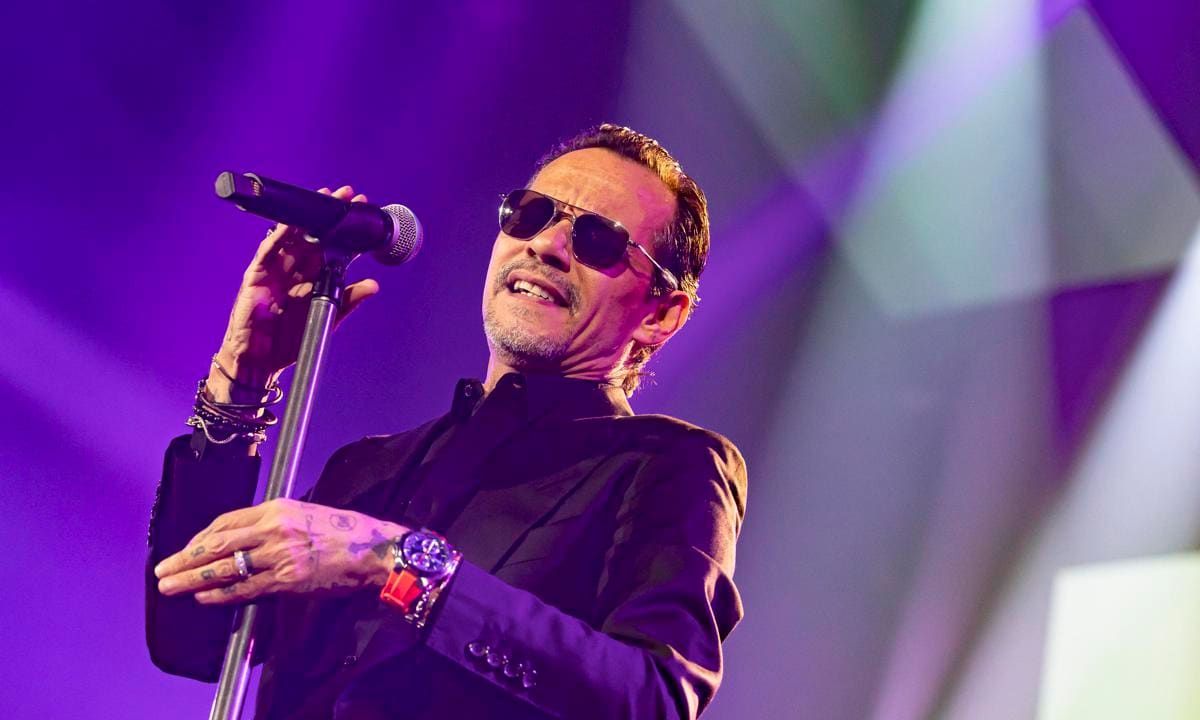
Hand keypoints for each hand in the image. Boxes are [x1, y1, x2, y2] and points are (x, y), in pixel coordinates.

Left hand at [154, 498, 407, 604]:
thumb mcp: (305, 513)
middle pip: (217, 544)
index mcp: (277, 508)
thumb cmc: (344, 531)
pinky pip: (246, 590)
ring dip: (193, 579)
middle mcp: (274, 529)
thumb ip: (274, 523)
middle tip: (162, 570)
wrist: (374, 550)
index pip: (225, 522)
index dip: (200, 538)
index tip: (185, 549)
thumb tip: (242, 538)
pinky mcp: (288, 581)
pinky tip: (203, 598)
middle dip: (185, 559)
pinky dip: (221, 595)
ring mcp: (280, 556)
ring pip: (226, 569)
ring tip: (171, 586)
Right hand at [209, 185, 381, 402]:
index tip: (363, 213)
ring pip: (293, 237)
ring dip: (308, 218)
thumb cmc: (289, 342)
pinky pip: (268, 251)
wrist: (260, 362)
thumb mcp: (326, 318)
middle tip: (347, 196)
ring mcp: (276, 270)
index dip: (347, 232)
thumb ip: (348, 300)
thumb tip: (373, 285)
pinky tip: (292, 223)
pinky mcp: (257, 275)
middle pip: (315, 236)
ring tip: (324, 200)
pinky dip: (279, 236)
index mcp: (314, 279)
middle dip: (330, 216)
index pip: (332, 249)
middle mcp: (296, 270)